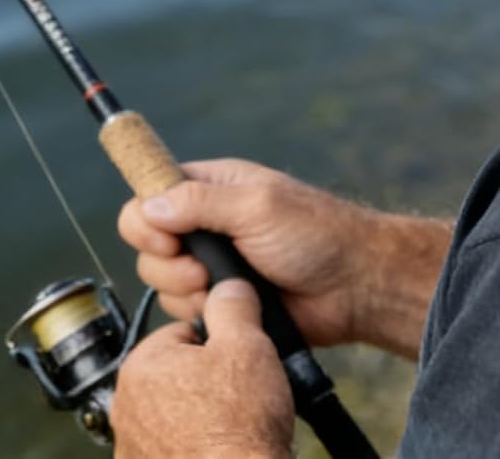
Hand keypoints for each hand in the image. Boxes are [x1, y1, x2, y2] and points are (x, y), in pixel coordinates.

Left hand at [111, 278, 292, 458]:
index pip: (184, 333)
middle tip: (238, 394)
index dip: (218, 343)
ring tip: (232, 425)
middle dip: (208, 380)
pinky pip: (172, 448)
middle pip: (178, 374)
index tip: (235, 360)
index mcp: (142, 365)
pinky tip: (218, 449)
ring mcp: (132, 449)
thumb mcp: (248, 343)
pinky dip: (193, 448)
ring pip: (176, 413)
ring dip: (200, 416)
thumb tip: (228, 288)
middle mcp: (126, 408)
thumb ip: (233, 305)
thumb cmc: (236, 429)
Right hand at [117, 158, 367, 347]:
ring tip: (226, 288)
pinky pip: (183, 311)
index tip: (168, 239)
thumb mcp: (258, 206)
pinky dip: (200, 313)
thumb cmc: (315, 233)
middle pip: (148, 243)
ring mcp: (212, 264)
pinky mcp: (219, 300)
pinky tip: (230, 307)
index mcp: (214, 187)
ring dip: (185, 291)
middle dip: (167, 264)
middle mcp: (206, 222)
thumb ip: (202, 202)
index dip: (147, 219)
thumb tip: (148, 205)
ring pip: (161, 281)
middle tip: (200, 272)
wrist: (352, 286)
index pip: (151, 194)